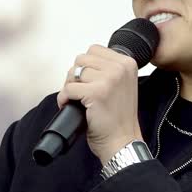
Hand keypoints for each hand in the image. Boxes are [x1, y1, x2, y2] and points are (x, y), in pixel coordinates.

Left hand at [56, 44, 143, 164]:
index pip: (94, 49)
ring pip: (74, 72)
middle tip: (79, 91)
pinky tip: (70, 105)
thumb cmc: (119, 118)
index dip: (86, 66)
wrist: (122, 141)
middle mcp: (120, 68)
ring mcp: (109, 79)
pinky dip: (64, 98)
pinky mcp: (96, 93)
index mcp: (128, 63)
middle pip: (82, 59)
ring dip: (69, 86)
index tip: (87, 81)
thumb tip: (83, 64)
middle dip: (75, 75)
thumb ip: (109, 70)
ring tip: (76, 99)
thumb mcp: (122, 85)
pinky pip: (68, 88)